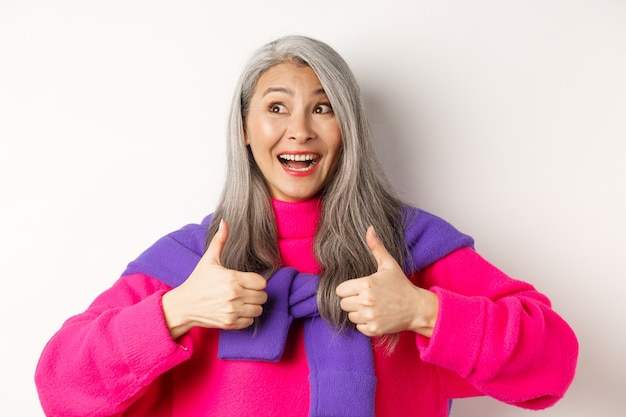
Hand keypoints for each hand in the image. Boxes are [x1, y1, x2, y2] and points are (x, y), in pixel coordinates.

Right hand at [162, 219, 267, 338]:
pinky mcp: (229, 323)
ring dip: (253, 306)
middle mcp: (234, 295)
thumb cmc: (197, 282)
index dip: (257, 281)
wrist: (183, 305)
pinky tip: (237, 310)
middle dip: (256, 293)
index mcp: (232, 278)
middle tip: (246, 291)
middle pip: (262, 296)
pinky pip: (250, 321)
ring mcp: (232, 311)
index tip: (249, 281)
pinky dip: (246, 317)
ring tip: (243, 301)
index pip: (261, 282)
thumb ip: (220, 240)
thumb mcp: (209, 259)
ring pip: (258, 310)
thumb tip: (225, 222)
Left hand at [336, 227, 438, 337]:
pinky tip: (375, 316)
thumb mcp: (389, 265)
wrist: (417, 308)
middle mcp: (366, 301)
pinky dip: (365, 323)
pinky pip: (358, 327)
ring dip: (358, 312)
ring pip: (350, 316)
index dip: (348, 288)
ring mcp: (369, 316)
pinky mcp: (373, 329)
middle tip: (366, 297)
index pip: (340, 290)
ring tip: (372, 306)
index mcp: (366, 284)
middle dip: (352, 300)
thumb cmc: (401, 285)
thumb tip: (369, 228)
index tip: (359, 288)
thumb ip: (376, 247)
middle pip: (343, 303)